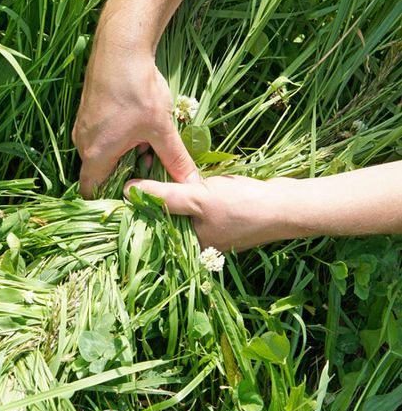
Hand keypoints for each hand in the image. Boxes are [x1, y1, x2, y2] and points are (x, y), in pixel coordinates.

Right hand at [72, 18, 198, 197]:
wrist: (120, 45)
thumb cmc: (137, 88)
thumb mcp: (161, 128)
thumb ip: (175, 160)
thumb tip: (193, 184)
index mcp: (96, 154)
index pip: (93, 192)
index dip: (113, 200)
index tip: (137, 198)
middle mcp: (83, 143)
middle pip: (101, 174)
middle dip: (127, 176)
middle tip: (153, 169)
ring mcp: (83, 126)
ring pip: (104, 155)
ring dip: (126, 156)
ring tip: (151, 146)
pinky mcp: (89, 113)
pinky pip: (102, 138)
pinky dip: (120, 141)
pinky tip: (141, 129)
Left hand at [124, 174, 294, 251]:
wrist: (286, 205)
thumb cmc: (241, 206)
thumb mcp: (196, 198)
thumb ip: (162, 195)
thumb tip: (128, 190)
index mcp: (189, 246)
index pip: (153, 229)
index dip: (138, 206)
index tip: (125, 183)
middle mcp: (198, 241)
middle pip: (165, 217)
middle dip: (153, 194)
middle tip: (139, 166)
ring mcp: (211, 228)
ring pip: (181, 207)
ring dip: (169, 188)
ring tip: (154, 164)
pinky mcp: (222, 215)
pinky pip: (196, 202)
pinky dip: (188, 188)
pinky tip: (181, 172)